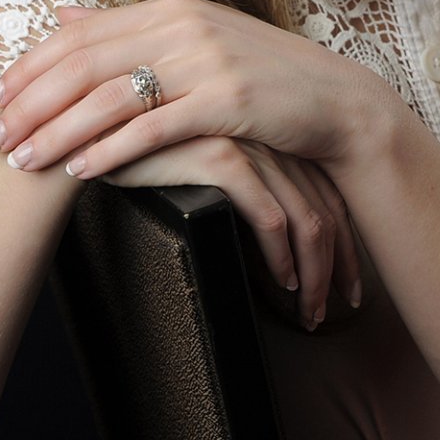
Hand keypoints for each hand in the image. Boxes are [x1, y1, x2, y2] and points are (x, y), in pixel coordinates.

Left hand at [0, 0, 374, 185]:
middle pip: (85, 63)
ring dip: (59, 132)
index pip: (81, 32)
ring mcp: (208, 60)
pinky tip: (83, 171)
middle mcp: (185, 26)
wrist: (335, 102)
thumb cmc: (262, 78)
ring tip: (25, 163)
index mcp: (172, 7)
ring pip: (111, 96)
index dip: (30, 65)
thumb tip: (62, 13)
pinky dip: (113, 149)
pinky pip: (155, 126)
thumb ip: (129, 28)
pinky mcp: (228, 100)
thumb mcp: (196, 39)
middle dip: (31, 103)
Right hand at [101, 133, 364, 327]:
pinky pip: (269, 217)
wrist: (89, 130)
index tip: (350, 281)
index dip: (346, 240)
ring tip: (309, 310)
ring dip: (313, 272)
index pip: (330, 192)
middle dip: (340, 264)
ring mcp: (249, 142)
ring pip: (305, 218)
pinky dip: (281, 256)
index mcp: (276, 131)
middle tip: (341, 305)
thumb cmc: (151, 156)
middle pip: (327, 207)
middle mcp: (271, 133)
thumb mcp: (208, 163)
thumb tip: (282, 233)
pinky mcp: (222, 157)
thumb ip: (246, 178)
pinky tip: (281, 283)